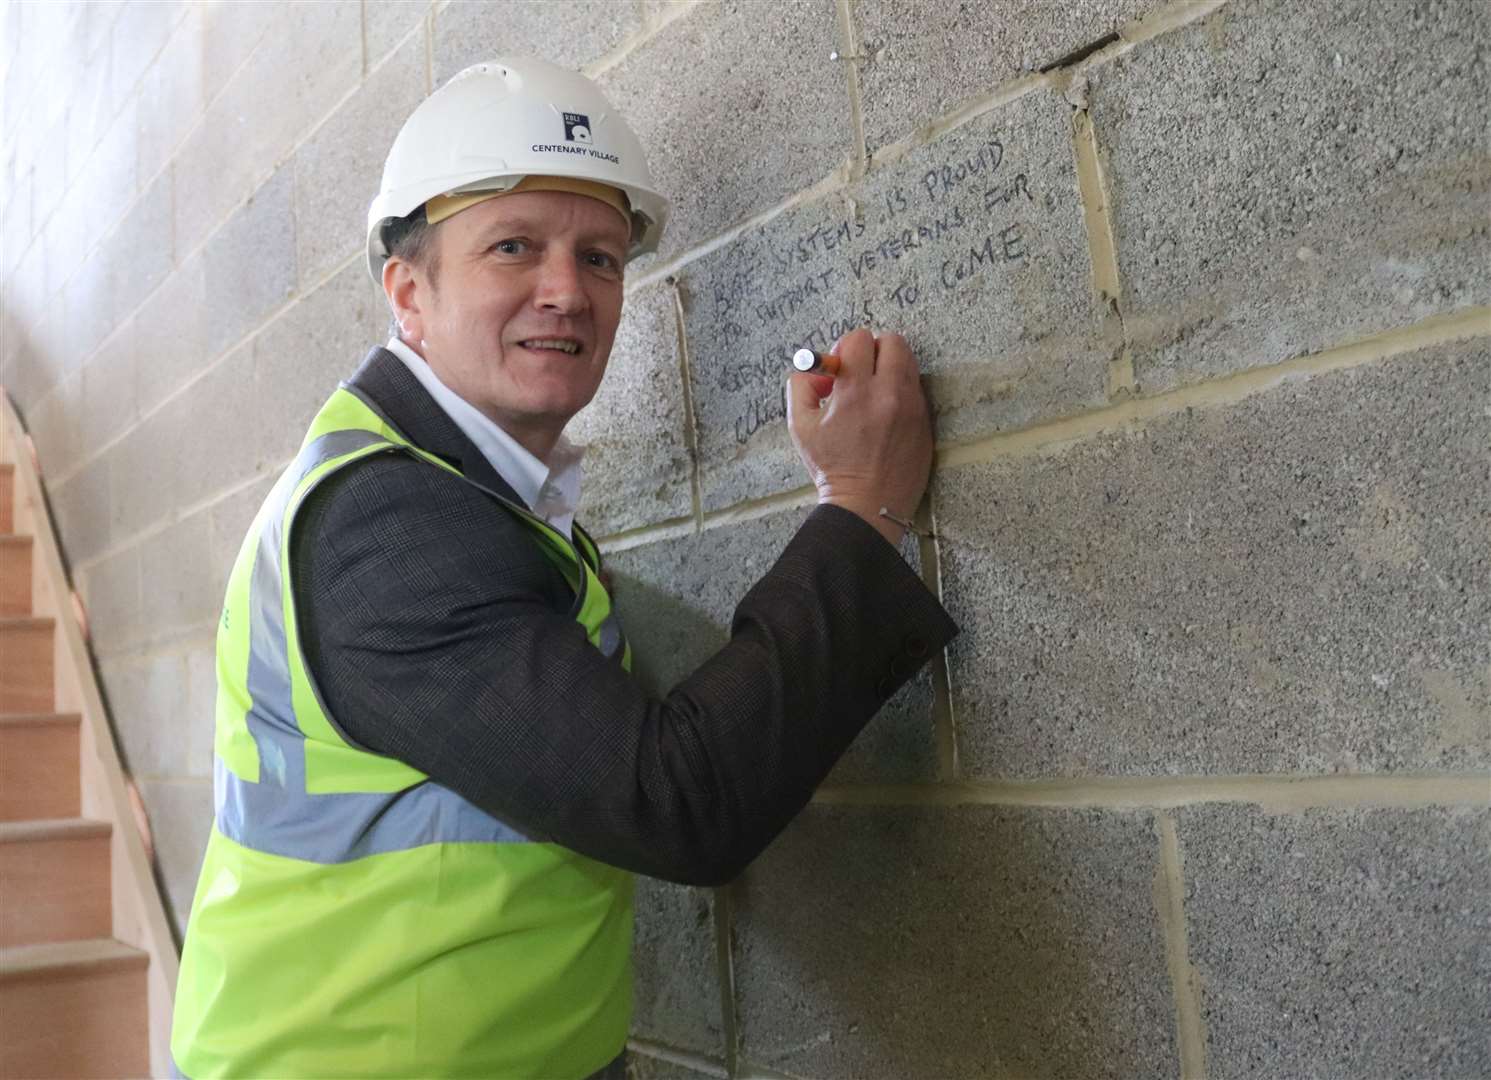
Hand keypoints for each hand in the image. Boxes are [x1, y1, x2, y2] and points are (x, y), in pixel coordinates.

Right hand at [786, 328, 933, 545]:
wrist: (867, 506)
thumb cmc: (832, 468)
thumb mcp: (800, 426)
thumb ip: (801, 385)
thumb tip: (818, 368)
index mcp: (856, 392)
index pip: (860, 338)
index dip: (845, 348)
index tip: (841, 369)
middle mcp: (890, 394)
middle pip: (893, 341)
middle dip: (874, 350)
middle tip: (861, 373)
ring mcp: (913, 408)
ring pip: (909, 363)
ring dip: (890, 369)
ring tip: (874, 394)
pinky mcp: (926, 422)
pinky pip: (916, 390)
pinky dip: (901, 393)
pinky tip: (886, 416)